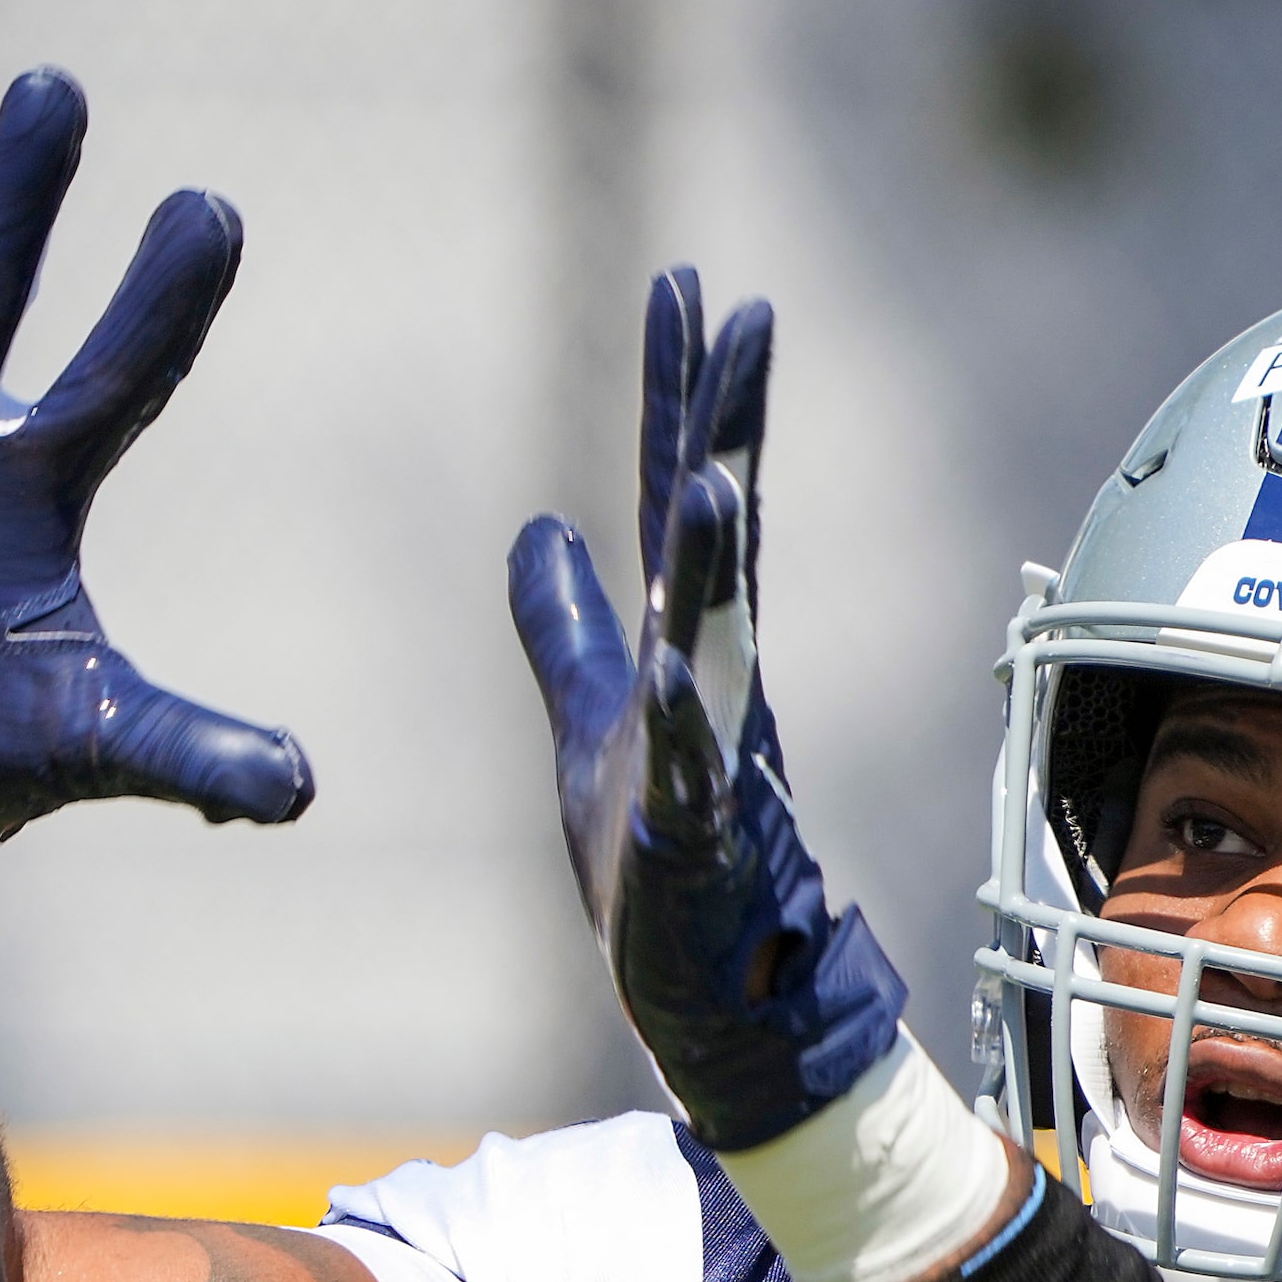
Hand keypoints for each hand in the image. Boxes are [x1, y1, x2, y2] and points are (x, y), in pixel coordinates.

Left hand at [508, 268, 904, 1149]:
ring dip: (711, 559)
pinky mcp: (698, 842)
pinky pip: (695, 774)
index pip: (678, 492)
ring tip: (705, 474)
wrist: (709, 997)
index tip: (687, 284)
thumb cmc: (657, 860)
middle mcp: (714, 680)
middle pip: (719, 534)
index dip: (679, 392)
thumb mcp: (591, 721)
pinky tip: (670, 666)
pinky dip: (682, 722)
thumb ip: (567, 625)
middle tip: (744, 316)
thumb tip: (538, 527)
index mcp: (686, 643)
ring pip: (721, 639)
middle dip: (728, 427)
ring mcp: (716, 756)